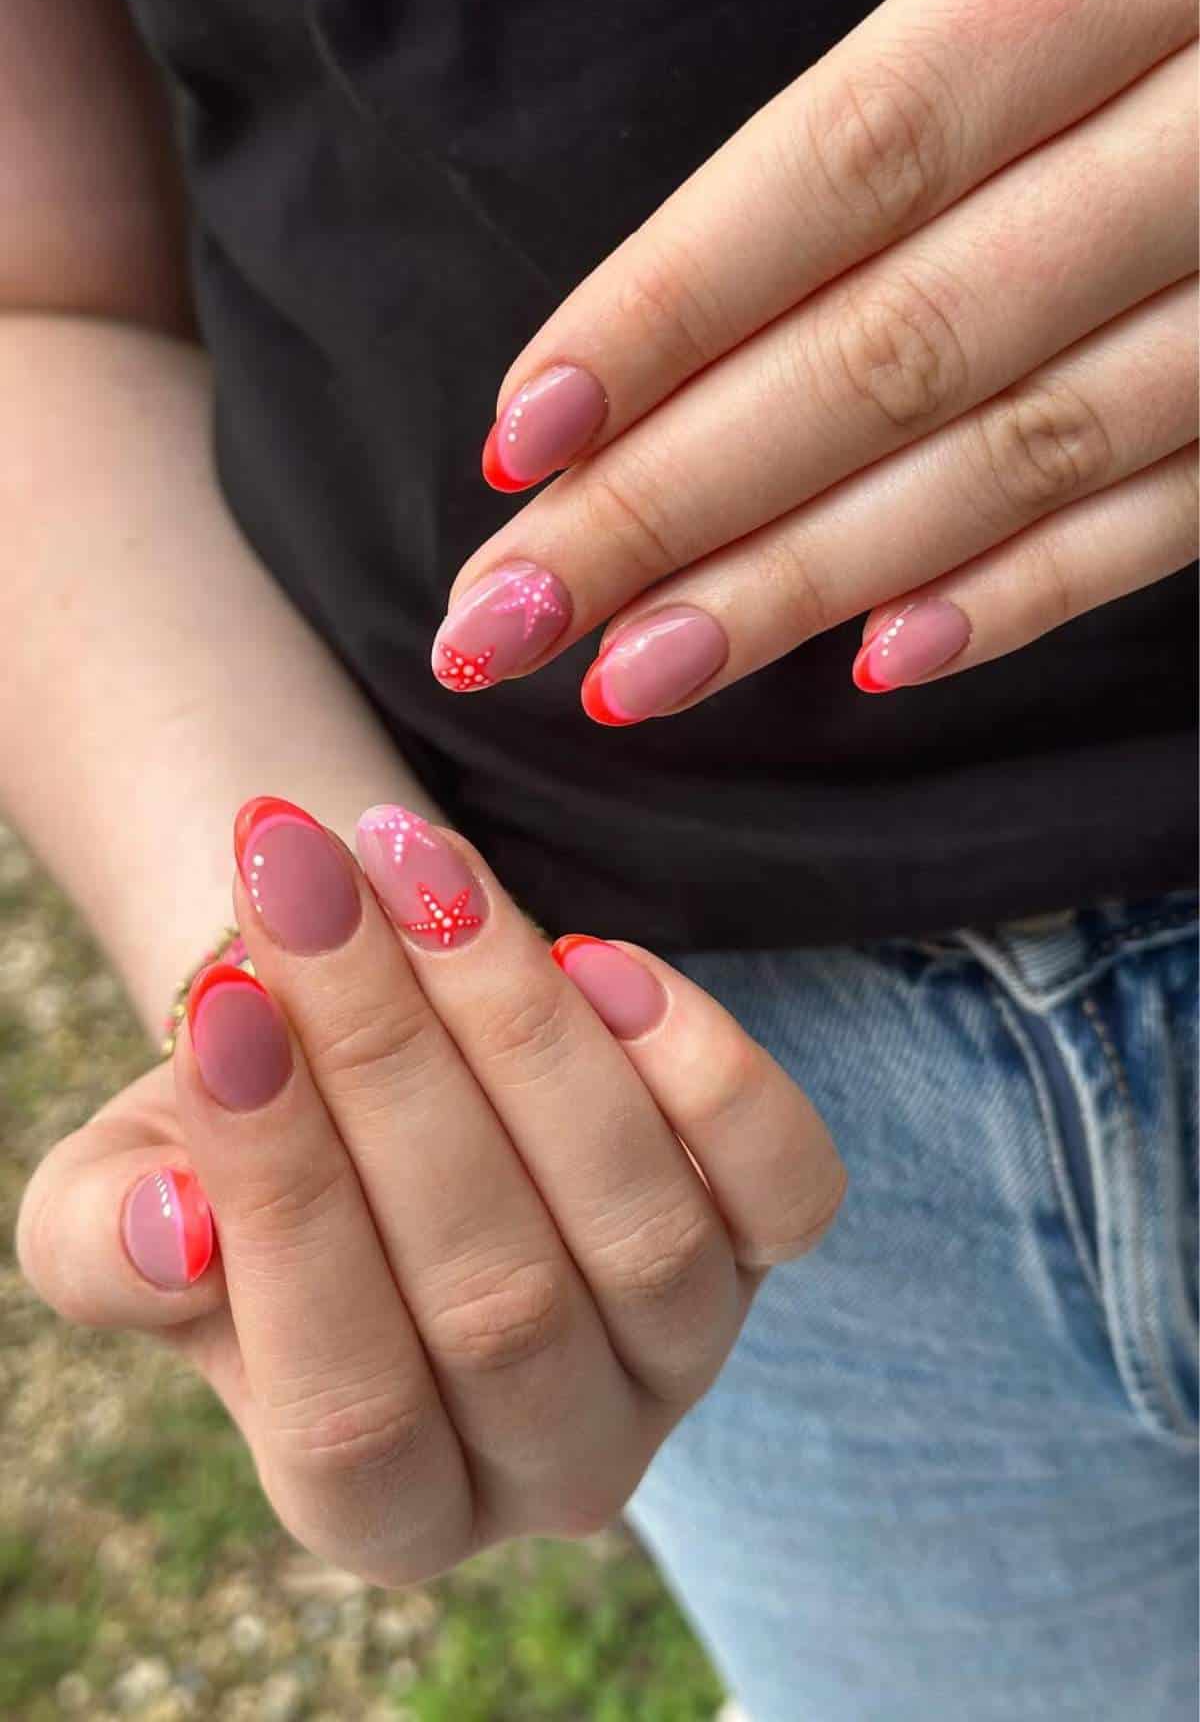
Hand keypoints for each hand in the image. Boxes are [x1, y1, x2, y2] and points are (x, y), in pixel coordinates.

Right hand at [16, 798, 844, 1582]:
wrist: (362, 1074)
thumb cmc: (232, 1150)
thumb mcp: (118, 1199)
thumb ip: (106, 1243)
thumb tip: (170, 1234)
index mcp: (378, 1508)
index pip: (346, 1403)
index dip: (285, 1200)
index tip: (223, 1005)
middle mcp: (551, 1467)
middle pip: (499, 1302)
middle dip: (388, 1062)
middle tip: (305, 878)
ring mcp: (679, 1364)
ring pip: (641, 1234)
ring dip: (523, 1031)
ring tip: (419, 871)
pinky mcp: (765, 1251)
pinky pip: (784, 1185)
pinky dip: (707, 1072)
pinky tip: (598, 959)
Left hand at [432, 0, 1196, 717]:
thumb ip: (936, 70)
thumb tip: (709, 307)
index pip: (851, 158)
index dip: (670, 306)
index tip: (519, 438)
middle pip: (900, 339)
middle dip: (681, 499)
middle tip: (503, 617)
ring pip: (1024, 446)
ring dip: (813, 580)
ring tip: (638, 678)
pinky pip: (1186, 506)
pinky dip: (1032, 588)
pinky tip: (885, 660)